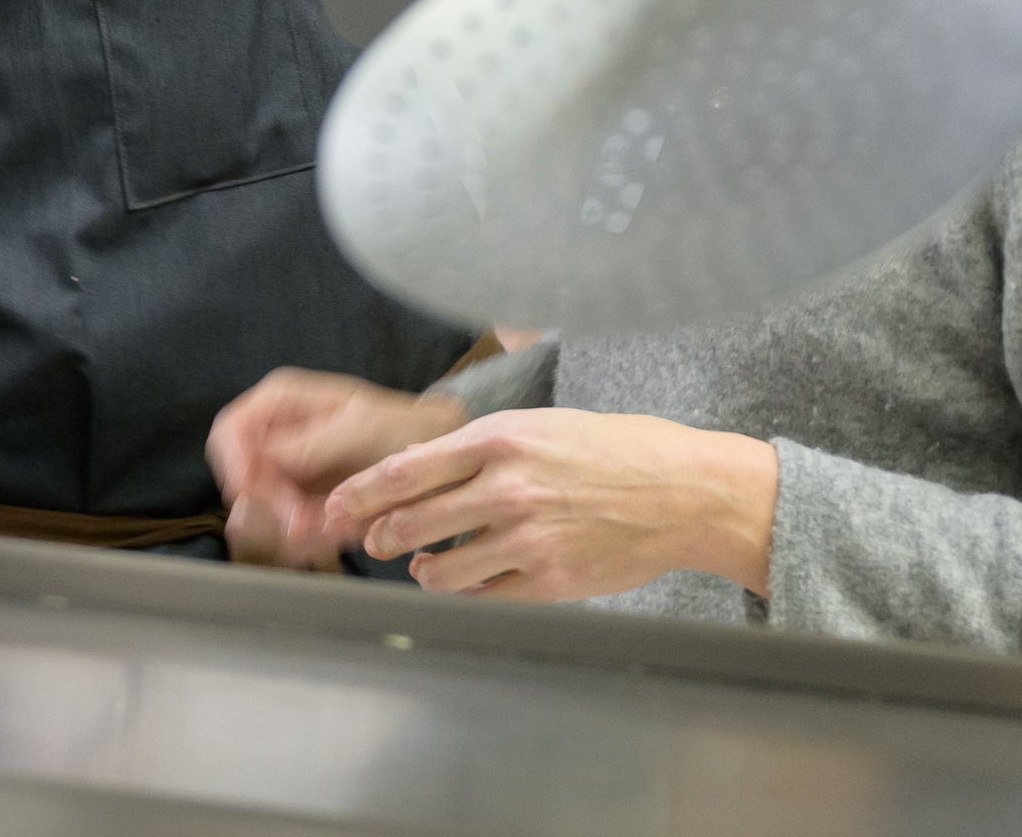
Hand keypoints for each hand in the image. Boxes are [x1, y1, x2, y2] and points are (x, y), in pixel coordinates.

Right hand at [207, 369, 468, 567]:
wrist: (431, 451)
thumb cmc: (400, 424)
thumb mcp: (361, 426)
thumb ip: (315, 441)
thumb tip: (271, 457)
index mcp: (279, 402)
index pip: (229, 431)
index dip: (234, 464)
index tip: (251, 493)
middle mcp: (275, 438)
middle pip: (241, 480)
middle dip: (269, 507)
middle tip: (302, 522)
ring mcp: (285, 475)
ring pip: (260, 514)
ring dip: (290, 529)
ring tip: (331, 529)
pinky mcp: (300, 506)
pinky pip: (284, 533)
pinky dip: (306, 542)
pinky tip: (336, 535)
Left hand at [322, 409, 778, 602]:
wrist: (684, 492)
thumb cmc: (612, 450)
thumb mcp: (540, 425)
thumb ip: (477, 448)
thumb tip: (416, 468)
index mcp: (500, 440)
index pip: (405, 470)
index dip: (360, 493)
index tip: (338, 506)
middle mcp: (508, 488)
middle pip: (412, 522)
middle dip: (382, 536)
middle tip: (372, 541)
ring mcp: (529, 538)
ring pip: (443, 569)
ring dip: (423, 571)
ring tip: (423, 566)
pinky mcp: (551, 581)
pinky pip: (485, 596)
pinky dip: (465, 592)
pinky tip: (464, 583)